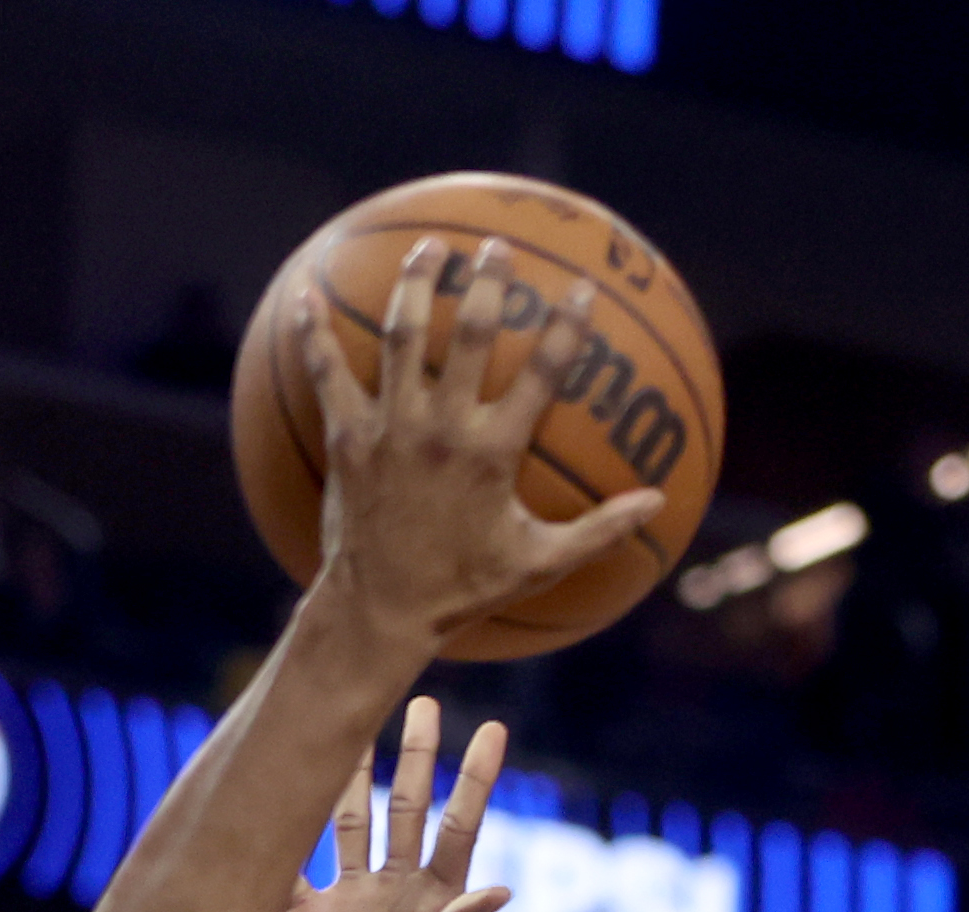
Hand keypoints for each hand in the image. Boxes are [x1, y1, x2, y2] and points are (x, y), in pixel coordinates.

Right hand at [278, 697, 509, 911]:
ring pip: (347, 821)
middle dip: (414, 755)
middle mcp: (392, 891)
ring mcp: (346, 901)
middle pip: (404, 807)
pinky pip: (287, 862)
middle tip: (423, 698)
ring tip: (351, 719)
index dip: (475, 779)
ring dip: (350, 773)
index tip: (493, 729)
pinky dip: (277, 828)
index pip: (458, 825)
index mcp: (433, 902)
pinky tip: (270, 784)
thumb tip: (501, 886)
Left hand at [303, 239, 665, 656]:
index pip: (540, 375)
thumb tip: (659, 504)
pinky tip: (309, 292)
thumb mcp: (540, 564)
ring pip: (402, 337)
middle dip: (486, 284)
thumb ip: (601, 531)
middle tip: (496, 244)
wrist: (382, 609)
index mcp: (493, 454)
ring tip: (428, 246)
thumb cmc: (465, 589)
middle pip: (467, 336)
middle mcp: (442, 429)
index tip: (583, 290)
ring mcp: (391, 427)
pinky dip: (315, 332)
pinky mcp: (347, 435)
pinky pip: (328, 371)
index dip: (566, 329)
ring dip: (415, 284)